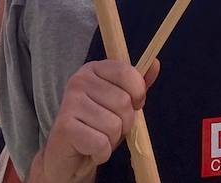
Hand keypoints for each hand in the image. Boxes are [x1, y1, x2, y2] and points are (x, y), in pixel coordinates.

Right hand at [36, 59, 159, 182]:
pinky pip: (101, 143)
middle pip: (123, 102)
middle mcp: (79, 81)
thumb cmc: (96, 125)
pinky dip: (101, 153)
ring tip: (98, 139)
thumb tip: (155, 64)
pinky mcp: (65, 127)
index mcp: (94, 69)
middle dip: (125, 123)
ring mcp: (69, 103)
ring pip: (114, 125)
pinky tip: (90, 150)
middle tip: (110, 129)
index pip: (126, 72)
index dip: (138, 92)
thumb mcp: (120, 102)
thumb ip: (137, 84)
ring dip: (112, 140)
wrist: (66, 156)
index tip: (135, 104)